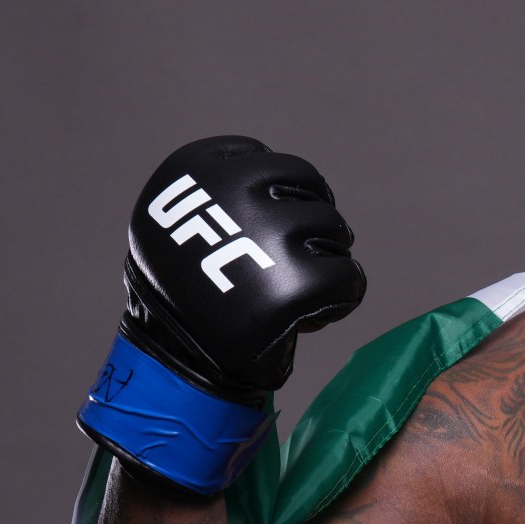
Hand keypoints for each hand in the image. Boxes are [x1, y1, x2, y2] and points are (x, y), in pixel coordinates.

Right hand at [78, 136, 364, 491]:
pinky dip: (341, 299)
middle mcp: (231, 191)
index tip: (266, 235)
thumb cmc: (185, 293)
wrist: (176, 361)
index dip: (281, 200)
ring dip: (324, 260)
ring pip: (334, 229)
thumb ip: (224, 192)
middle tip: (290, 266)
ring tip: (292, 291)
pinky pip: (348, 278)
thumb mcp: (182, 219)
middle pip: (310, 188)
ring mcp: (266, 235)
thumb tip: (291, 189)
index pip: (272, 162)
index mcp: (195, 167)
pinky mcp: (296, 284)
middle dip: (310, 226)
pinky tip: (309, 316)